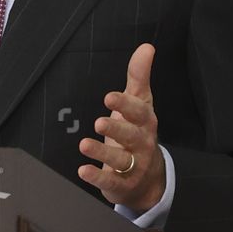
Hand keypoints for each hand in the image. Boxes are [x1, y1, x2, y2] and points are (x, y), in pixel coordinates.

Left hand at [79, 43, 164, 212]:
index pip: (138, 112)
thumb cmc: (139, 133)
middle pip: (131, 136)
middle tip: (99, 123)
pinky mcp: (122, 184)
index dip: (125, 105)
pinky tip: (83, 170)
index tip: (109, 97)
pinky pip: (111, 182)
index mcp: (146, 122)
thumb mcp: (141, 103)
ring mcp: (134, 166)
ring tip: (84, 144)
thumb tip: (147, 47)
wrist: (149, 178)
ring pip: (120, 160)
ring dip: (102, 153)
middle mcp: (142, 143)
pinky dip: (97, 177)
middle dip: (116, 129)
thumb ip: (139, 76)